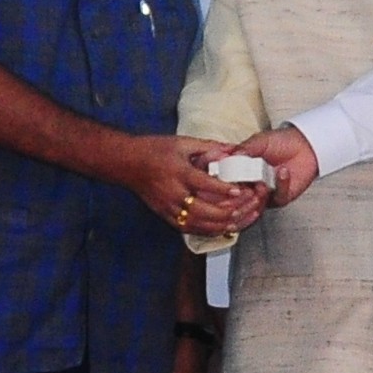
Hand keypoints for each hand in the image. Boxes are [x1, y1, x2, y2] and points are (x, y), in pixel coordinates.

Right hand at [125, 137, 265, 239]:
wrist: (127, 163)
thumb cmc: (155, 150)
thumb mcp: (182, 142)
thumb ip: (208, 147)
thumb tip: (232, 149)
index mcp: (178, 172)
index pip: (203, 184)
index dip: (223, 189)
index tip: (239, 190)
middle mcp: (174, 193)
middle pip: (203, 210)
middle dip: (226, 212)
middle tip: (244, 208)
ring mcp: (169, 208)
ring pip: (198, 224)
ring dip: (220, 225)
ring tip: (239, 221)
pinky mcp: (166, 216)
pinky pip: (190, 229)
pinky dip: (208, 230)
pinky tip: (222, 228)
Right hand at [230, 126, 319, 204]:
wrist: (305, 145)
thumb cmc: (282, 142)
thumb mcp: (260, 141)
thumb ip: (245, 148)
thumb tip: (230, 156)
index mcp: (242, 170)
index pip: (229, 179)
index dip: (227, 180)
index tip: (228, 176)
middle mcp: (252, 183)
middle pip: (240, 195)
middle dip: (241, 191)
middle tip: (244, 183)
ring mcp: (265, 192)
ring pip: (256, 202)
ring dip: (259, 192)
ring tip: (261, 182)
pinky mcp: (280, 197)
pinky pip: (277, 198)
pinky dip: (280, 185)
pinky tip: (283, 172)